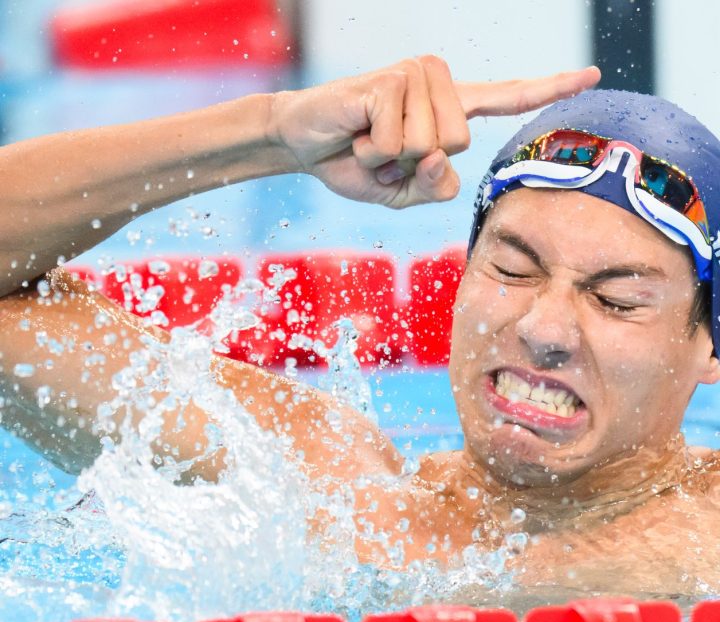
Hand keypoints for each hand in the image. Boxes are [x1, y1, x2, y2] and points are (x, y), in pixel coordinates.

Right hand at [269, 56, 600, 208]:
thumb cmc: (355, 163)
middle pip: (458, 145)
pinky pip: (395, 139)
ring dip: (389, 160)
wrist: (304, 143)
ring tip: (368, 142)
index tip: (592, 75)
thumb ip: (434, 188)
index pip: (505, 97)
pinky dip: (371, 152)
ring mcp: (416, 74)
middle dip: (413, 165)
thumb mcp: (403, 191)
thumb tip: (441, 158)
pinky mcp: (390, 79)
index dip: (548, 88)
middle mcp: (439, 80)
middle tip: (382, 152)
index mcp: (449, 106)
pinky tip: (355, 133)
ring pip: (429, 144)